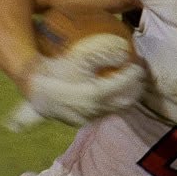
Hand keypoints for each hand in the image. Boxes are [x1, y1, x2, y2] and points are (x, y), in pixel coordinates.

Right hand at [18, 34, 144, 127]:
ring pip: (116, 110)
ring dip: (126, 99)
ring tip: (132, 87)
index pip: (124, 85)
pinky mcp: (82, 121)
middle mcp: (95, 109)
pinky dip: (113, 104)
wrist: (35, 89)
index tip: (139, 65)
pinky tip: (113, 96)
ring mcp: (89, 117)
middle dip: (136, 90)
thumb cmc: (56, 71)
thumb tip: (123, 54)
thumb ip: (102, 55)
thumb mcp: (78, 59)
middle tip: (141, 77)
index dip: (134, 75)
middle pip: (125, 101)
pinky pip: (104, 113)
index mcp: (96, 94)